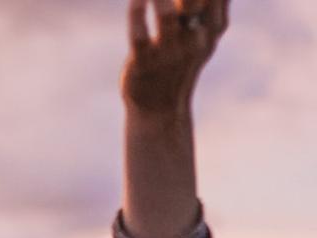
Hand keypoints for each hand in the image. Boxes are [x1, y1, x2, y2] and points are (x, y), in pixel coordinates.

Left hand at [123, 0, 227, 115]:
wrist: (160, 111)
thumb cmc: (180, 66)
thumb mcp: (204, 36)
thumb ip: (215, 7)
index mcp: (214, 28)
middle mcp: (195, 39)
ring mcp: (170, 52)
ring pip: (166, 14)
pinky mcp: (144, 63)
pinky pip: (139, 33)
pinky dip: (137, 9)